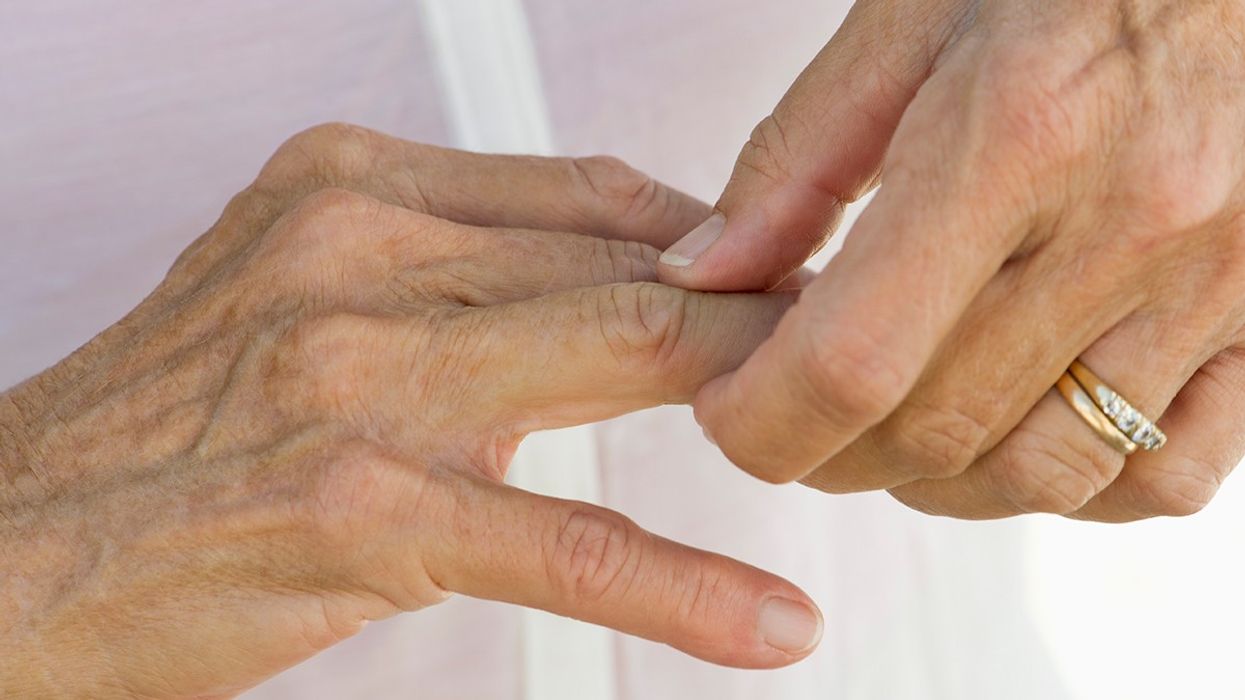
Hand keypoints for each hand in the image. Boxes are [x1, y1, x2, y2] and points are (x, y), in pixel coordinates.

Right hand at [0, 124, 821, 697]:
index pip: (594, 192)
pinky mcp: (364, 510)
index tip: (784, 278)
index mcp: (348, 187)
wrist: (11, 547)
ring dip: (762, 408)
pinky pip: (568, 539)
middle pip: (632, 264)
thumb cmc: (162, 430)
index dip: (714, 241)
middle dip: (763, 314)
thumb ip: (446, 266)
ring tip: (849, 446)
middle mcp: (357, 252)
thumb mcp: (293, 290)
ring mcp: (361, 377)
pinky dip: (685, 585)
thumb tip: (604, 276)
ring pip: (625, 362)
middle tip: (855, 350)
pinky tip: (762, 618)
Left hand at [658, 1, 1244, 519]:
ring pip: (1043, 476)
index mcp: (1014, 136)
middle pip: (935, 431)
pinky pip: (1169, 476)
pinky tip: (1018, 431)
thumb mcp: (910, 23)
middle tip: (791, 410)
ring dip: (933, 482)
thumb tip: (703, 273)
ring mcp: (1216, 284)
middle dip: (826, 451)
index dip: (763, 422)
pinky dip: (1072, 488)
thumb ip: (796, 159)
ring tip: (891, 426)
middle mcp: (1128, 223)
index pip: (855, 361)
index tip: (728, 413)